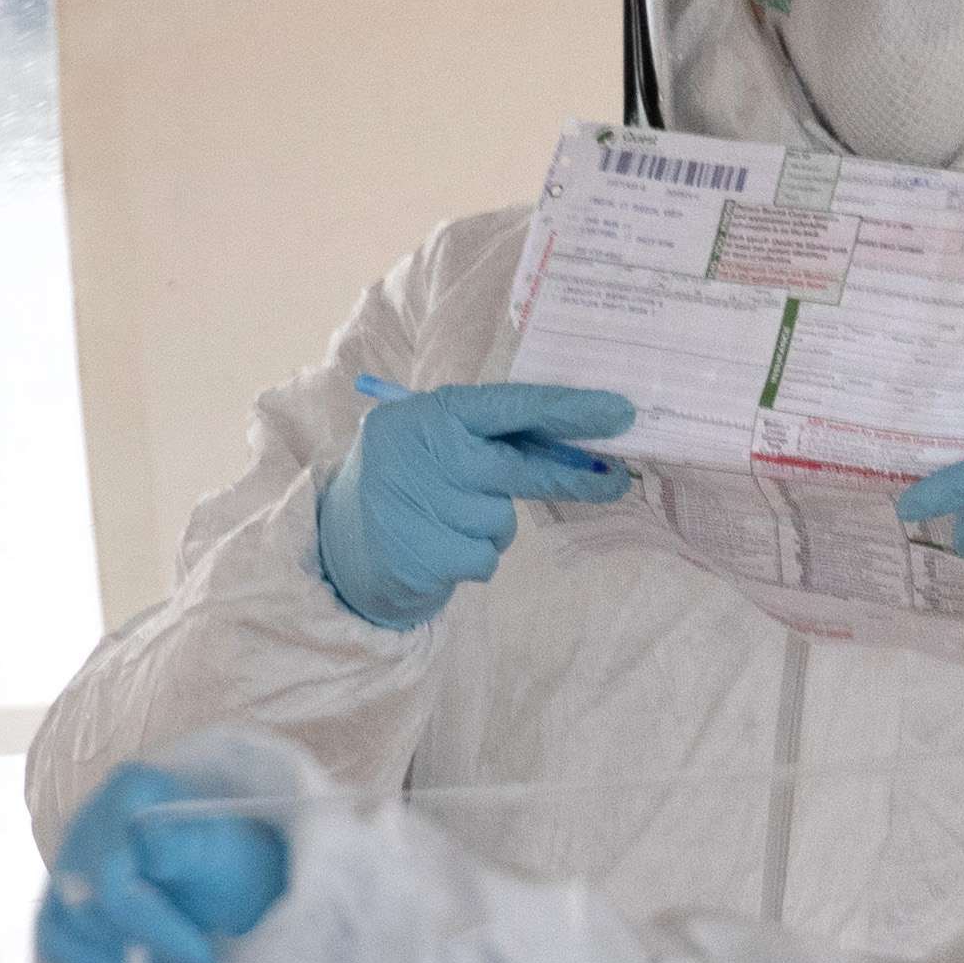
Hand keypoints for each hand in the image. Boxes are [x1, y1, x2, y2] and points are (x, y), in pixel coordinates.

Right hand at [39, 765, 291, 962]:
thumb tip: (153, 850)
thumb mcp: (230, 855)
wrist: (228, 878)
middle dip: (139, 944)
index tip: (202, 955)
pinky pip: (52, 938)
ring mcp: (68, 856)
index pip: (116, 873)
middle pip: (86, 901)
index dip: (156, 924)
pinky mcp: (59, 894)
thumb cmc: (234, 864)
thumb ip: (192, 848)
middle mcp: (88, 818)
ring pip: (63, 922)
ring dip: (114, 958)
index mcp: (131, 788)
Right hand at [315, 382, 636, 628]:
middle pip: (516, 467)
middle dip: (568, 477)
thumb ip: (496, 440)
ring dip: (490, 527)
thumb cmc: (413, 483)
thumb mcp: (443, 444)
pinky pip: (484, 557)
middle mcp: (419, 450)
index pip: (507, 405)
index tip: (620, 412)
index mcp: (428, 413)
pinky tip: (440, 547)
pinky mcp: (420, 553)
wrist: (343, 546)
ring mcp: (416, 503)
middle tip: (614, 480)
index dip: (568, 409)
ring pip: (500, 520)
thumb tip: (584, 449)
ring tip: (449, 520)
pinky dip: (473, 558)